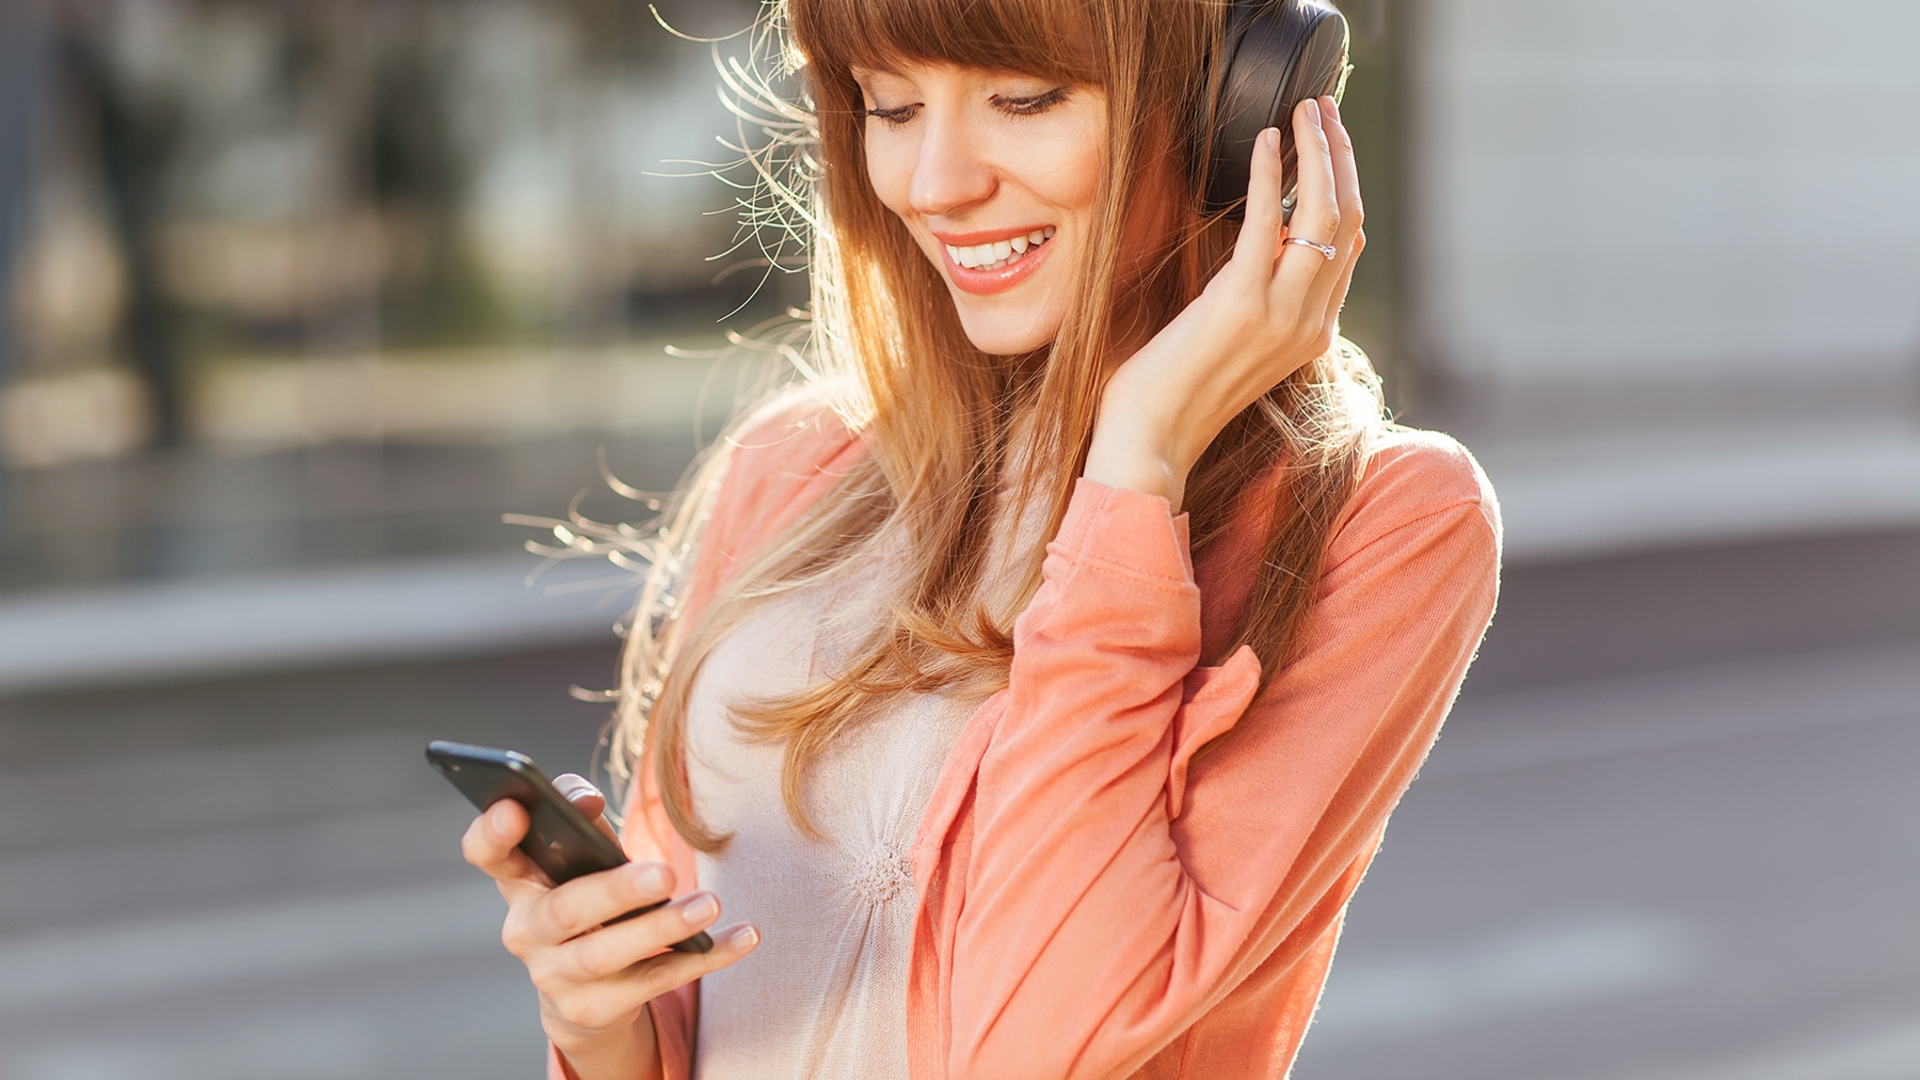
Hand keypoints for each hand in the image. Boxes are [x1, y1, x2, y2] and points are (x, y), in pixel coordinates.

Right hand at [461, 774, 758, 1079]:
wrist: (585, 989)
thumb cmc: (587, 894)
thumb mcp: (581, 854)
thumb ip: (579, 815)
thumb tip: (585, 798)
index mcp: (519, 880)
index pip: (487, 853)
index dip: (492, 832)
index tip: (516, 808)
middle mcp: (526, 932)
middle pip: (564, 911)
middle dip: (616, 892)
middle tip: (666, 873)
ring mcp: (556, 976)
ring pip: (607, 956)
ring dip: (662, 929)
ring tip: (709, 904)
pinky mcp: (594, 1009)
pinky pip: (655, 983)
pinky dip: (704, 958)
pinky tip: (743, 936)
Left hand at [1085, 95, 1364, 509]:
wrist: (1150, 442)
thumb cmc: (1174, 394)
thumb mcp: (1232, 344)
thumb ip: (1256, 302)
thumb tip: (1254, 254)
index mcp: (1311, 333)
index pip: (1350, 245)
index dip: (1346, 185)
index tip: (1329, 141)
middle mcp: (1309, 323)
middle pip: (1349, 219)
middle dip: (1340, 155)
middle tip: (1322, 109)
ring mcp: (1281, 316)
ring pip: (1325, 214)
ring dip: (1317, 151)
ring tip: (1303, 111)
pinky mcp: (1241, 305)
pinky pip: (1270, 223)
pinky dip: (1270, 173)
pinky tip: (1265, 140)